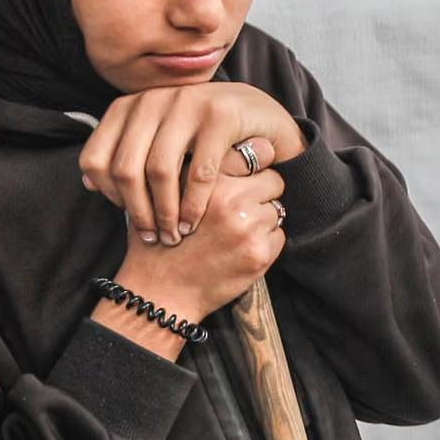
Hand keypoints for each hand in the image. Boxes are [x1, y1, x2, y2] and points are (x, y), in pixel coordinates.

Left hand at [79, 83, 306, 249]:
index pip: (96, 157)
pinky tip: (193, 223)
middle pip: (125, 168)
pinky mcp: (220, 116)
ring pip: (159, 171)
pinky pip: (199, 171)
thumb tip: (89, 184)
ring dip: (165, 212)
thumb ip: (127, 157)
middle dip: (137, 211)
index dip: (108, 195)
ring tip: (173, 235)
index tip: (128, 216)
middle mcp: (153, 100)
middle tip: (152, 237)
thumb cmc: (205, 135)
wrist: (260, 113)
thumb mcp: (160, 140)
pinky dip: (194, 204)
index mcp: (131, 106)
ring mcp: (187, 103)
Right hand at [103, 167, 288, 351]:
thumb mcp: (168, 193)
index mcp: (208, 179)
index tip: (252, 172)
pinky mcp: (259, 254)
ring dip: (263, 218)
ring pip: (277, 209)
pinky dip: (266, 242)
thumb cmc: (161, 239)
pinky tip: (240, 249)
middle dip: (261, 192)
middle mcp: (230, 199)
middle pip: (273, 180)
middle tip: (242, 208)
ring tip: (237, 231)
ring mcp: (247, 227)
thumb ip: (196, 171)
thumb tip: (241, 149)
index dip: (254, 164)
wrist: (159, 290)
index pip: (255, 153)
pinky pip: (279, 236)